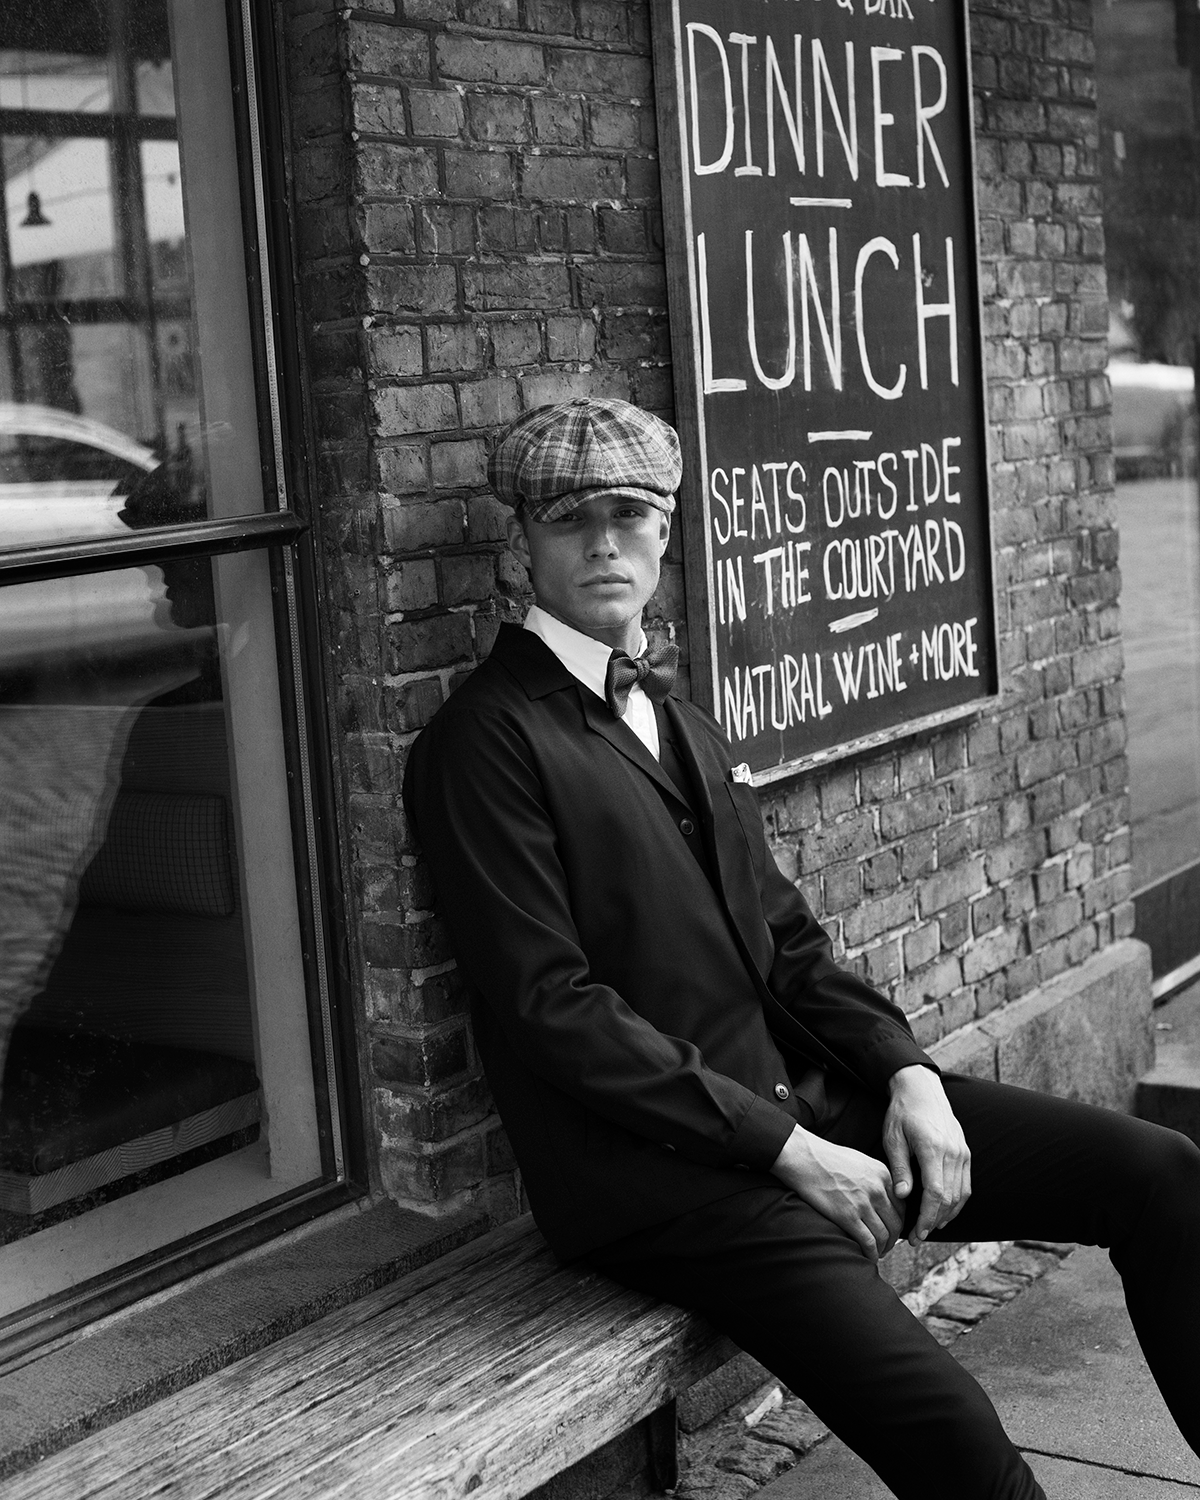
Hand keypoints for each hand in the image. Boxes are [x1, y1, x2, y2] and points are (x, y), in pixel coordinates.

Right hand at [770, 1125, 902, 1262]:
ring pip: (884, 1236)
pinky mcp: (847, 1216)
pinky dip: (871, 1254)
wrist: (804, 1157)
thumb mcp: (861, 1161)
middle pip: (896, 1224)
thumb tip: (883, 1197)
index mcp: (882, 1174)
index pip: (901, 1206)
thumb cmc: (827, 1158)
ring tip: (876, 1253)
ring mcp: (863, 1203)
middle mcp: (877, 1189)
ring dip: (882, 1249)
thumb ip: (876, 1178)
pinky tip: (868, 1256)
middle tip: (885, 1245)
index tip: (892, 1230)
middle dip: (893, 1239)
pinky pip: (868, 1242)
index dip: (898, 1223)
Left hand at [884, 1065, 970, 1244]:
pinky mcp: (965, 1153)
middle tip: (915, 1237)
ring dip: (946, 1216)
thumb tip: (902, 1197)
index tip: (915, 1233)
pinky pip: (965, 1185)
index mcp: (933, 1149)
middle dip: (933, 1222)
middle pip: (949, 1199)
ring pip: (960, 1195)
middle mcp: (953, 1153)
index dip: (926, 1217)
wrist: (922, 1089)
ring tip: (927, 1228)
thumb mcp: (893, 1138)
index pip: (935, 1194)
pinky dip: (956, 1203)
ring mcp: (962, 1153)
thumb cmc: (902, 1113)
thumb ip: (900, 1168)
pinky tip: (943, 1213)